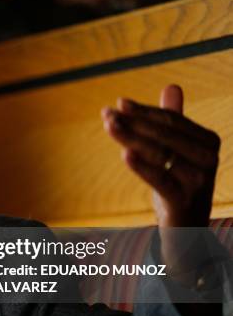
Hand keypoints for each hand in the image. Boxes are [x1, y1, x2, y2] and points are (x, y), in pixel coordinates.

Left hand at [102, 85, 220, 287]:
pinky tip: (124, 153)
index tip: (118, 104)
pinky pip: (159, 179)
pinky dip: (141, 166)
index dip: (143, 111)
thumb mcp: (176, 151)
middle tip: (107, 114)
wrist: (186, 229)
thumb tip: (172, 85)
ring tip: (109, 126)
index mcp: (208, 141)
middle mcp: (209, 158)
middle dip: (133, 123)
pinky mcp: (183, 201)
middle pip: (163, 134)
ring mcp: (198, 181)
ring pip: (159, 154)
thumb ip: (174, 121)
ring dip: (130, 138)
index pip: (170, 120)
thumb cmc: (178, 184)